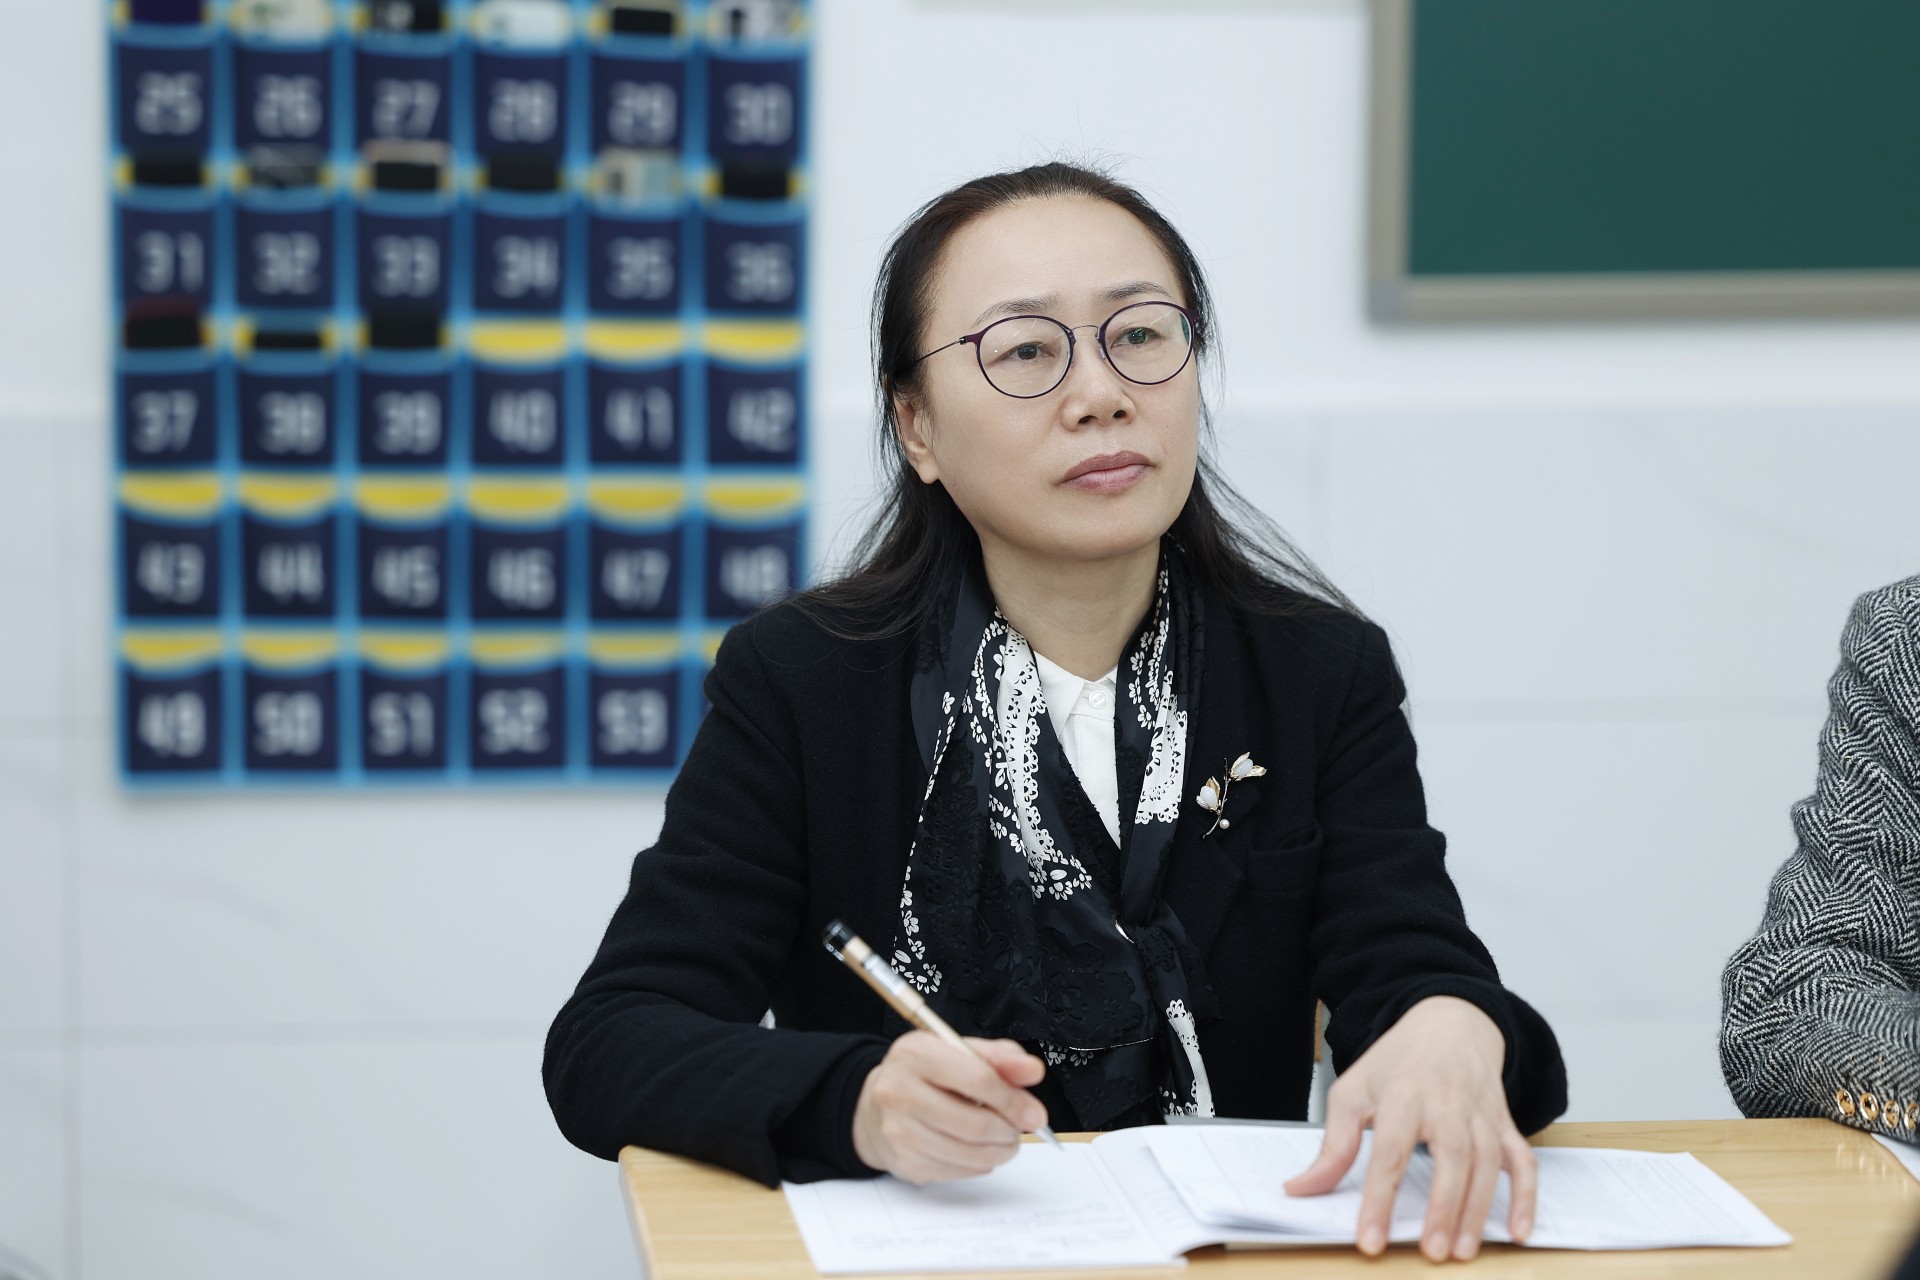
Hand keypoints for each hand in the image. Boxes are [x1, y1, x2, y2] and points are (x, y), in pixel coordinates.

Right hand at [851, 1032, 1048, 1183]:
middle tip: (1019, 1129)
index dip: (1013, 1100)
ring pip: (968, 1153)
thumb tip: (1032, 1070)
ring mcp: (898, 1130)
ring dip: (999, 1152)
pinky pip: (957, 1172)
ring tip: (1004, 1141)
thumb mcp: (960, 1052)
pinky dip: (978, 1165)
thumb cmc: (926, 1075)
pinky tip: (977, 1151)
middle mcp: (899, 1091)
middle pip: (974, 1124)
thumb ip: (1000, 1058)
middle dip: (1008, 1131)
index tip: (1034, 1113)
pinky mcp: (904, 1162)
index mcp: (916, 1053)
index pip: (977, 1079)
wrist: (878, 1104)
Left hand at [1284, 995, 1535, 1261]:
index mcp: (1403, 1096)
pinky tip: (1519, 1232)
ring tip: (1464, 1251)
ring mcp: (1481, 1114)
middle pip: (1451, 1157)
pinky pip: (1523, 1161)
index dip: (1379, 1199)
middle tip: (1432, 1252)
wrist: (1448, 1024)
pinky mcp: (1505, 1123)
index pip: (1389, 1152)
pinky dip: (1526, 1197)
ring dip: (1479, 1209)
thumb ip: (1333, 1145)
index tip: (1370, 1240)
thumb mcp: (1353, 1091)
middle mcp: (1447, 1104)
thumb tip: (1301, 1189)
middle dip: (1443, 1207)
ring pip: (1488, 1163)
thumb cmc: (1397, 1063)